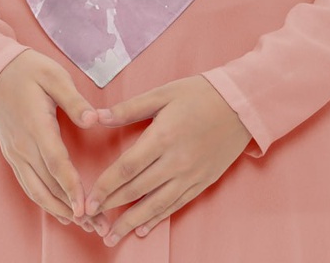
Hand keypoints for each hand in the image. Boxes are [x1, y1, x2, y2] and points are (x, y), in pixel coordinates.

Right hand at [0, 48, 109, 235]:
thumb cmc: (28, 70)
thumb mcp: (54, 75)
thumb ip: (74, 100)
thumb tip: (94, 119)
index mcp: (36, 126)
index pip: (56, 163)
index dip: (71, 188)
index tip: (86, 208)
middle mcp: (23, 146)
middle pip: (48, 185)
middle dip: (73, 209)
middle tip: (98, 225)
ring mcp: (15, 153)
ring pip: (36, 191)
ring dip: (59, 211)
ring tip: (84, 225)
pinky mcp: (13, 155)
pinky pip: (28, 185)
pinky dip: (44, 202)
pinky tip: (60, 211)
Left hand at [85, 75, 252, 246]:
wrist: (241, 104)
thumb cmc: (200, 94)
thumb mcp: (163, 93)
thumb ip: (129, 108)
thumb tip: (96, 116)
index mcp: (163, 137)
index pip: (126, 168)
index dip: (105, 186)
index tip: (88, 199)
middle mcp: (176, 161)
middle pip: (137, 190)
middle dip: (111, 207)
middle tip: (90, 219)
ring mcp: (190, 175)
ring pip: (156, 205)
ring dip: (131, 222)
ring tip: (112, 236)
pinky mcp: (202, 182)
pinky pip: (176, 205)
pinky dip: (158, 219)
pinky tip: (143, 228)